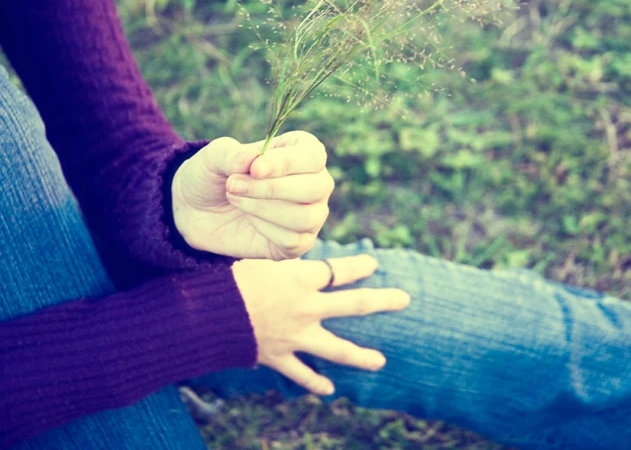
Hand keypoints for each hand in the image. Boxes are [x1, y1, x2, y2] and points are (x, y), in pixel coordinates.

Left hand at [171, 131, 333, 259]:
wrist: (198, 211)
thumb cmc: (214, 175)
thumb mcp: (214, 157)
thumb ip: (232, 154)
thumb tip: (253, 158)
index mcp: (302, 152)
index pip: (313, 156)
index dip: (287, 162)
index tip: (254, 168)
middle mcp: (315, 183)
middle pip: (318, 187)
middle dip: (273, 188)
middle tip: (234, 185)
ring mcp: (311, 214)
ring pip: (307, 216)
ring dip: (264, 209)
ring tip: (235, 199)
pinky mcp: (299, 243)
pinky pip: (294, 241)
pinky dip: (265, 229)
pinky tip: (248, 219)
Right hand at [232, 255, 409, 394]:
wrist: (203, 314)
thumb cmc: (226, 278)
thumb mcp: (258, 261)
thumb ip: (282, 265)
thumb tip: (298, 264)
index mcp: (300, 278)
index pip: (339, 271)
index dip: (359, 267)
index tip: (374, 264)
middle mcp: (305, 307)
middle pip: (353, 304)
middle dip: (382, 301)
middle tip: (405, 299)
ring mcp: (295, 336)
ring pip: (336, 349)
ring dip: (360, 356)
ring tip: (380, 361)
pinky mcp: (279, 356)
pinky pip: (302, 374)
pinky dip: (314, 383)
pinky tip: (329, 391)